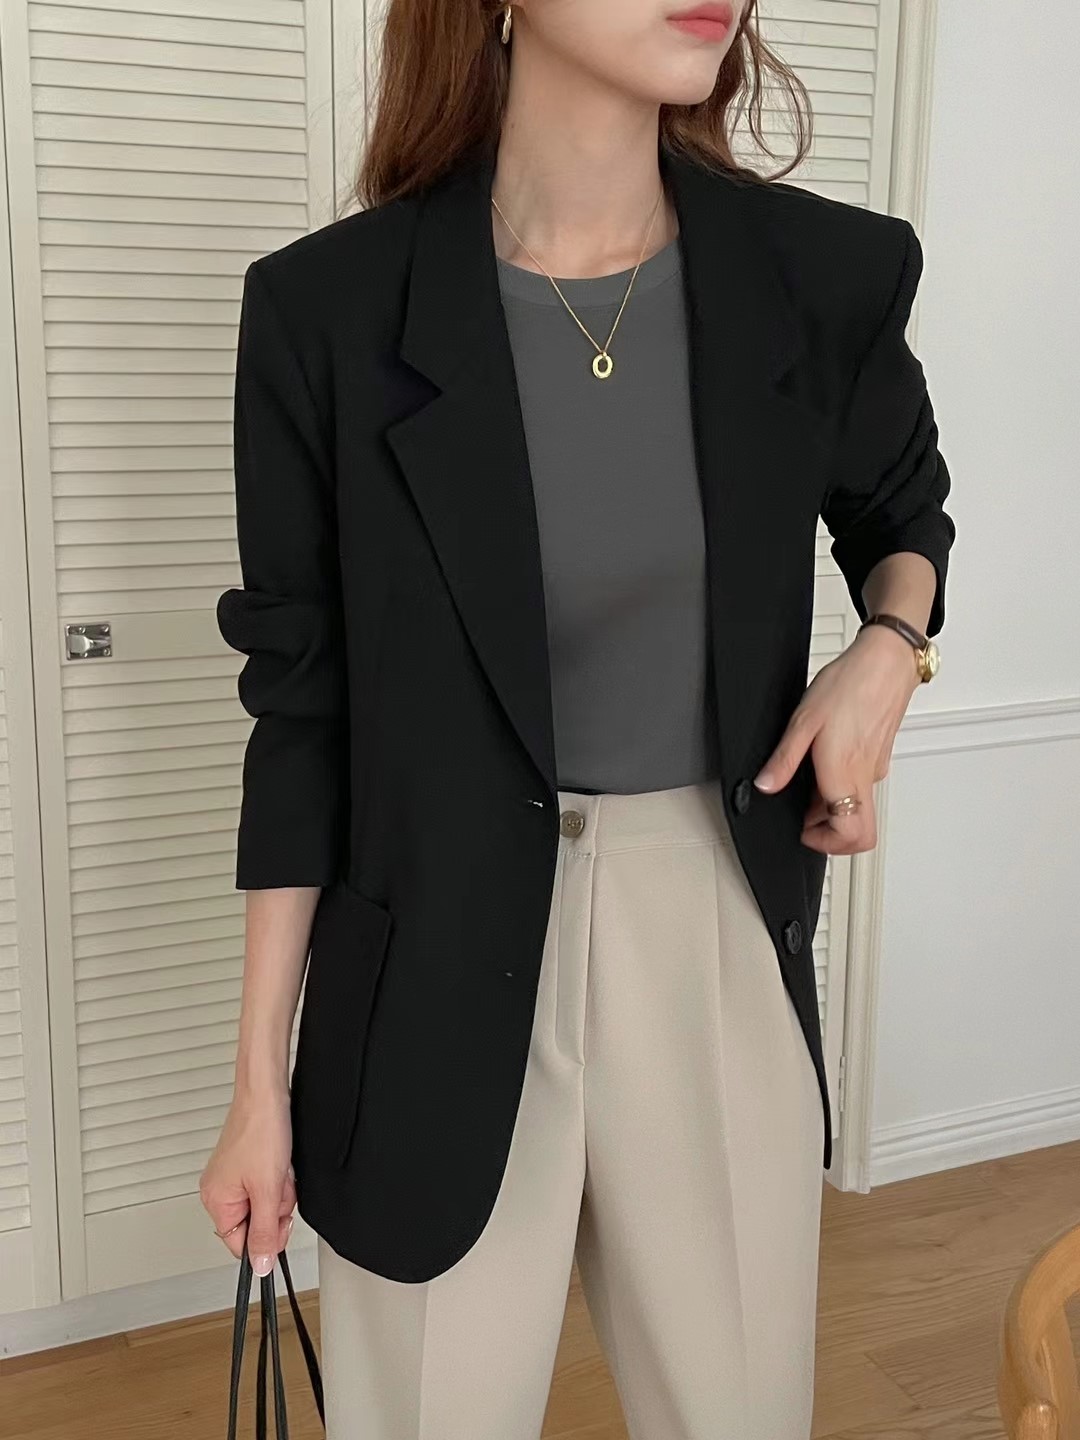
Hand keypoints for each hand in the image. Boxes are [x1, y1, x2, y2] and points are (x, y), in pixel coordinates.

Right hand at [199, 1089, 295, 1274]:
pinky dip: (279, 1176)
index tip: (280, 1222)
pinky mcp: (248, 1163)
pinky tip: (281, 1161)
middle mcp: (220, 1190)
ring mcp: (234, 1176)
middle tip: (279, 1184)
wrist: (267, 1093)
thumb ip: (264, 1232)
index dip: (266, 1237)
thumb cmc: (260, 1131)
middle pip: (256, 1222)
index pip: (240, 1244)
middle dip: (276, 1206)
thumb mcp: (268, 1190)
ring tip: (279, 1168)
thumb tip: (259, 1266)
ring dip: (280, 1189)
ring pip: (266, 1203)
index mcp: (216, 1201)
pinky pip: (268, 1184)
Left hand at [752, 625, 921, 854]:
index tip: (802, 830)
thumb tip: (766, 785)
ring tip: (809, 777)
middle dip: (830, 835)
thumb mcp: (803, 720)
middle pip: (861, 834)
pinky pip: (860, 786)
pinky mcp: (879, 757)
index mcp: (845, 772)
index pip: (850, 835)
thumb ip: (783, 759)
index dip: (823, 844)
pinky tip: (823, 761)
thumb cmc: (850, 683)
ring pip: (858, 809)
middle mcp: (866, 777)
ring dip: (832, 808)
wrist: (886, 661)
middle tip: (805, 816)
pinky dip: (841, 787)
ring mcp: (875, 768)